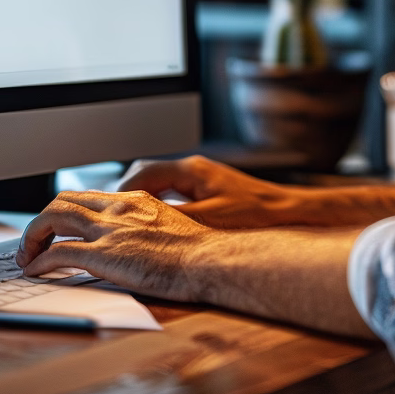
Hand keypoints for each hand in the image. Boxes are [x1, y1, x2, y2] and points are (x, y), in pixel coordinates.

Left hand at [15, 189, 209, 300]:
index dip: (65, 212)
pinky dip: (39, 262)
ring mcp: (110, 230)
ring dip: (32, 237)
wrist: (208, 260)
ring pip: (53, 218)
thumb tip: (138, 241)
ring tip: (27, 256)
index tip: (57, 229)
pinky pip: (57, 253)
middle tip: (34, 242)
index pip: (88, 197)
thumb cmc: (199, 252)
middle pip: (63, 201)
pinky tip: (35, 272)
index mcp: (135, 200)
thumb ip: (149, 228)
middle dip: (41, 221)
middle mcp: (118, 208)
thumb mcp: (172, 227)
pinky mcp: (104, 255)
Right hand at [117, 155, 303, 228]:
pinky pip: (175, 192)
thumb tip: (140, 223)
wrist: (287, 211)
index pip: (143, 172)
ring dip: (144, 200)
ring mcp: (202, 177)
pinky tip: (157, 225)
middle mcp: (194, 169)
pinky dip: (161, 205)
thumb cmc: (254, 214)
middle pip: (148, 174)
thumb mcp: (208, 219)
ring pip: (161, 183)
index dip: (121, 190)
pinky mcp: (209, 189)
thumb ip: (173, 218)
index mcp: (191, 170)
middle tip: (113, 217)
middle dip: (127, 194)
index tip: (107, 209)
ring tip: (129, 223)